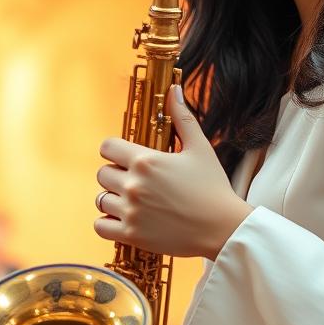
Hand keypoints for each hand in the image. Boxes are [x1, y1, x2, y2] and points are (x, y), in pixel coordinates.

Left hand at [94, 84, 252, 259]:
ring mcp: (131, 211)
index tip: (124, 156)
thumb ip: (182, 118)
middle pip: (102, 174)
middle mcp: (133, 184)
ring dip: (113, 199)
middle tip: (135, 180)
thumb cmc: (213, 187)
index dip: (114, 150)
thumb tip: (173, 89)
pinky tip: (125, 218)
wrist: (223, 228)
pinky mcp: (131, 235)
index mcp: (146, 160)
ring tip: (133, 200)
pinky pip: (100, 226)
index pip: (107, 147)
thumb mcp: (200, 148)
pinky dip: (108, 223)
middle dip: (115, 174)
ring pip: (101, 199)